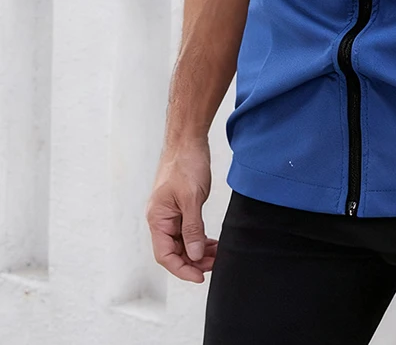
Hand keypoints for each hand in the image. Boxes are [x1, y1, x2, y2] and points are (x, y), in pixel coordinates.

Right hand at [146, 139, 216, 282]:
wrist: (188, 140)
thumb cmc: (185, 164)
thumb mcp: (191, 197)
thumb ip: (192, 228)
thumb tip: (193, 255)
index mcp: (157, 219)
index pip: (165, 255)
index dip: (182, 269)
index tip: (200, 276)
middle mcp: (161, 219)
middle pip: (174, 252)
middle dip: (193, 261)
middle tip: (214, 264)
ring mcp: (170, 214)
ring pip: (182, 242)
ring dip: (197, 251)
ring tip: (216, 255)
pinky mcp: (180, 207)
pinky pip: (187, 231)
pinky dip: (199, 239)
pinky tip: (211, 243)